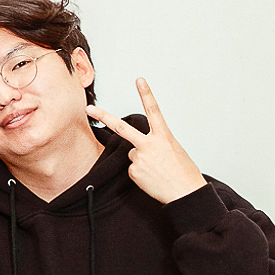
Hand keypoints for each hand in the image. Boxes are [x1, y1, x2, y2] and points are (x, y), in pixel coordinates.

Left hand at [87, 78, 207, 204]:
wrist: (186, 194)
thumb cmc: (184, 173)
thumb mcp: (174, 151)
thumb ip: (156, 144)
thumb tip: (140, 149)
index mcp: (164, 137)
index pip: (153, 110)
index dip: (146, 94)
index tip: (139, 80)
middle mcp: (149, 145)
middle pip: (121, 128)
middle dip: (103, 117)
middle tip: (88, 109)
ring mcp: (139, 158)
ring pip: (133, 154)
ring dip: (142, 160)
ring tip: (158, 170)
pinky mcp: (133, 172)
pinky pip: (133, 169)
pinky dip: (141, 173)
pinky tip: (153, 178)